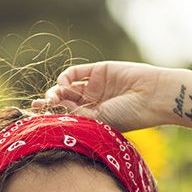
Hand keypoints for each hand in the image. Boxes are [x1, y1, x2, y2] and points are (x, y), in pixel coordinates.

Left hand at [32, 61, 170, 131]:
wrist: (152, 96)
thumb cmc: (129, 115)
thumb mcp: (100, 120)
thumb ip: (77, 116)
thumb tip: (52, 115)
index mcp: (95, 120)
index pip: (68, 117)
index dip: (52, 116)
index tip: (38, 118)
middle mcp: (94, 103)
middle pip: (64, 101)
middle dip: (50, 103)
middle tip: (39, 105)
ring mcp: (95, 86)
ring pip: (68, 87)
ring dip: (56, 91)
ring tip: (53, 97)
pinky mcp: (98, 70)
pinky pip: (75, 72)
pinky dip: (65, 77)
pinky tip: (63, 85)